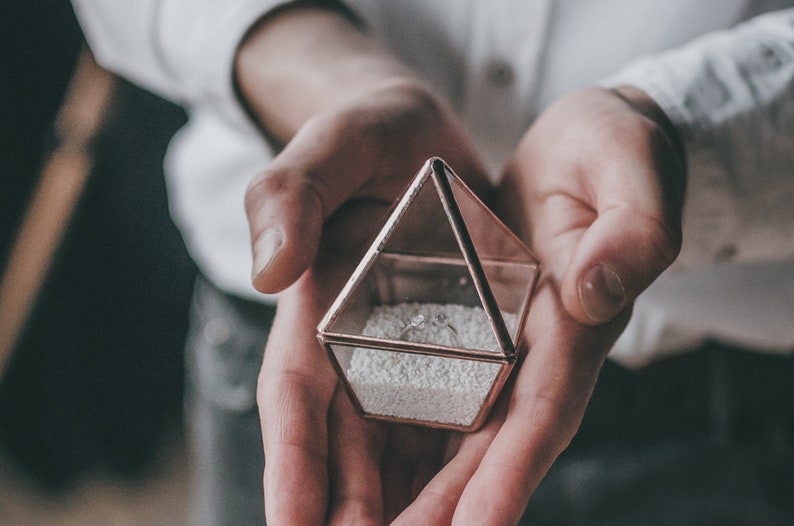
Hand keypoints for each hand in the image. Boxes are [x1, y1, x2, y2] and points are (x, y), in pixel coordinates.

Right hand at [246, 80, 488, 524]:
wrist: (422, 139)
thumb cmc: (367, 137)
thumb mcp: (331, 146)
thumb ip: (293, 194)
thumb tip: (268, 269)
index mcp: (314, 310)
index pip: (294, 400)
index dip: (292, 468)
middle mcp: (357, 350)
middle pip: (350, 449)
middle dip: (353, 514)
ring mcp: (409, 359)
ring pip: (403, 455)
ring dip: (411, 511)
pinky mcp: (460, 355)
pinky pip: (461, 426)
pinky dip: (463, 477)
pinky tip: (472, 513)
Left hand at [403, 86, 681, 523]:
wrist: (586, 148)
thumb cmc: (614, 151)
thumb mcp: (629, 165)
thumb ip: (631, 227)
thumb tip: (597, 290)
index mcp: (576, 320)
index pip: (544, 407)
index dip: (511, 471)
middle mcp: (538, 350)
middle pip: (494, 443)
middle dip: (451, 507)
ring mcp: (504, 345)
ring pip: (462, 432)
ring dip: (422, 491)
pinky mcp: (475, 329)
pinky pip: (440, 389)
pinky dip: (410, 438)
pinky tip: (370, 474)